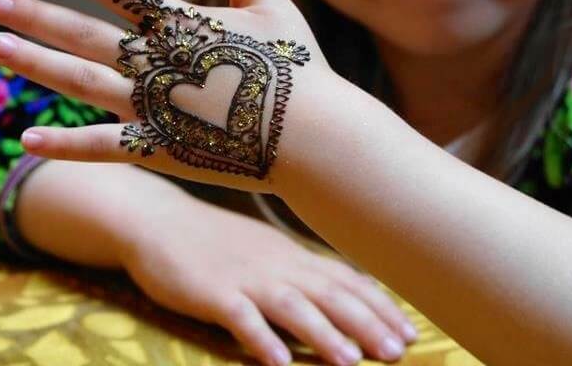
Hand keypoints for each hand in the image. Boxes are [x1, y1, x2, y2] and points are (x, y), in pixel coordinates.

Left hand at [0, 0, 330, 193]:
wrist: (313, 136)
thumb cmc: (296, 67)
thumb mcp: (270, 3)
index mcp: (183, 24)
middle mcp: (157, 62)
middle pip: (86, 34)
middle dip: (40, 17)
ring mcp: (154, 108)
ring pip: (81, 83)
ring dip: (38, 65)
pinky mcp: (158, 151)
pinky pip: (102, 147)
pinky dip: (64, 144)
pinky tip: (26, 138)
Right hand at [120, 187, 414, 364]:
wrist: (160, 221)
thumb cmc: (216, 240)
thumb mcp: (266, 249)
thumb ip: (303, 270)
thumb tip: (346, 289)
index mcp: (291, 256)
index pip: (345, 280)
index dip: (379, 307)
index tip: (411, 332)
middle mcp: (276, 264)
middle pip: (328, 294)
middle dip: (366, 323)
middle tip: (399, 351)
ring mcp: (245, 277)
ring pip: (292, 305)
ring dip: (323, 334)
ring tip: (351, 362)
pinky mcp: (212, 292)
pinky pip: (240, 317)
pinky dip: (260, 338)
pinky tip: (278, 363)